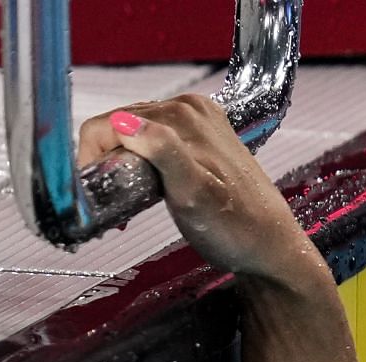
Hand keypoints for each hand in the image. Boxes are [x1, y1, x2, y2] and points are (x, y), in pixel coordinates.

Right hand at [76, 94, 323, 286]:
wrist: (271, 248)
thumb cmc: (237, 229)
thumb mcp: (194, 194)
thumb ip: (163, 154)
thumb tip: (124, 124)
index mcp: (182, 116)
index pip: (108, 123)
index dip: (93, 160)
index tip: (101, 196)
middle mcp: (188, 109)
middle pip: (118, 126)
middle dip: (109, 163)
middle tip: (120, 205)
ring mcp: (197, 121)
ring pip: (134, 134)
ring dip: (124, 165)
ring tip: (136, 201)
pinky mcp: (202, 137)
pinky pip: (155, 139)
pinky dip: (145, 161)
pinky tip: (154, 187)